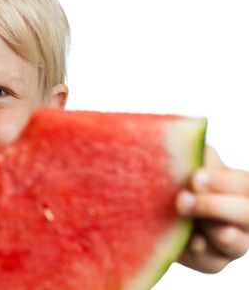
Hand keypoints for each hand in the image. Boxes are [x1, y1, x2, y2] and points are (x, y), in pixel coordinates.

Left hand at [177, 146, 248, 272]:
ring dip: (208, 229)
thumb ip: (196, 154)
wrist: (163, 207)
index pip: (243, 185)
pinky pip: (212, 263)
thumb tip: (187, 140)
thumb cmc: (182, 178)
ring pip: (233, 243)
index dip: (221, 182)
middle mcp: (245, 218)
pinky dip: (200, 253)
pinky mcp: (213, 261)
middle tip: (182, 199)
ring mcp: (233, 243)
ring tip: (184, 217)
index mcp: (243, 189)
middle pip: (245, 214)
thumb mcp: (191, 161)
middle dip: (214, 206)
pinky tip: (188, 241)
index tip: (195, 176)